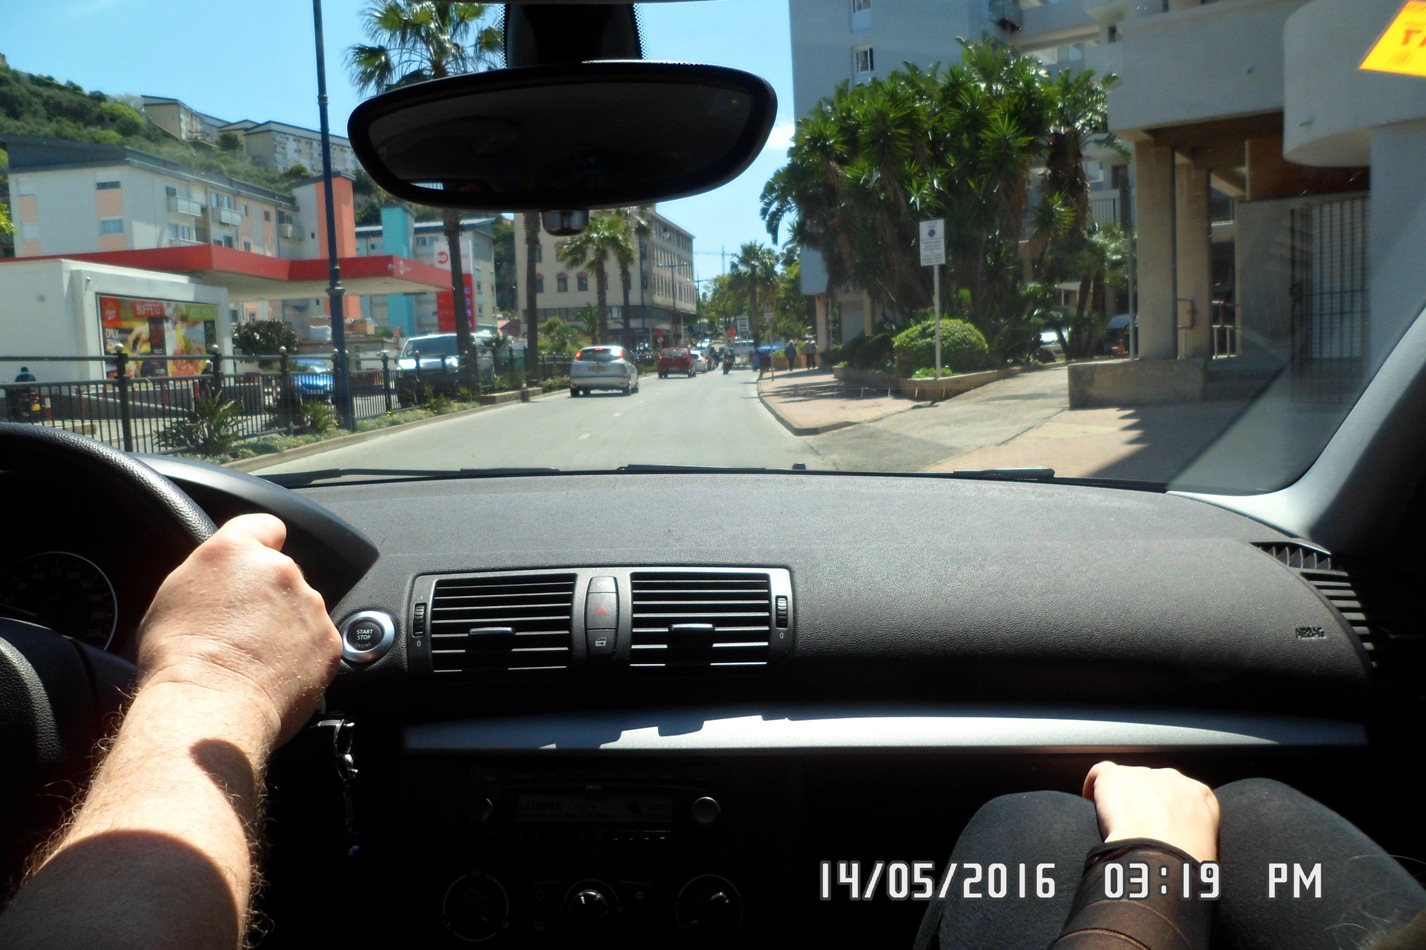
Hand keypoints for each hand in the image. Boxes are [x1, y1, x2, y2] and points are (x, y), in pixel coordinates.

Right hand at [136, 513, 341, 748]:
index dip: (262, 543)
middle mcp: (280, 570)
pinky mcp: (329, 642)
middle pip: (282, 575)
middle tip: (240, 631)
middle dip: (268, 598)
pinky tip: (273, 676)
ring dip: (287, 628)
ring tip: (253, 660)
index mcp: (236, 550)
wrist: (208, 705)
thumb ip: (210, 575)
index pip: (265, 524)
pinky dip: (302, 657)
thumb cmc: (178, 658)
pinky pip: (317, 644)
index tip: (257, 561)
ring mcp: (310, 606)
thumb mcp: (174, 596)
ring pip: (302, 611)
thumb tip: (222, 583)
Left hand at [1082, 761, 1219, 861]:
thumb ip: (1192, 834)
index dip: (1165, 809)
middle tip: (1134, 828)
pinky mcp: (1115, 776)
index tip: (1157, 824)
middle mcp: (1172, 778)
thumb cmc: (1186, 862)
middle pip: (1151, 784)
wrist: (1163, 857)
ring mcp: (1142, 774)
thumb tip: (1178, 845)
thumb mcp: (1204, 847)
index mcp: (1200, 795)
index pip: (1180, 793)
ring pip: (1126, 780)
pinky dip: (1093, 787)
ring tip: (1115, 822)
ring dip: (1120, 798)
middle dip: (1142, 802)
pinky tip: (1090, 803)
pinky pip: (1099, 773)